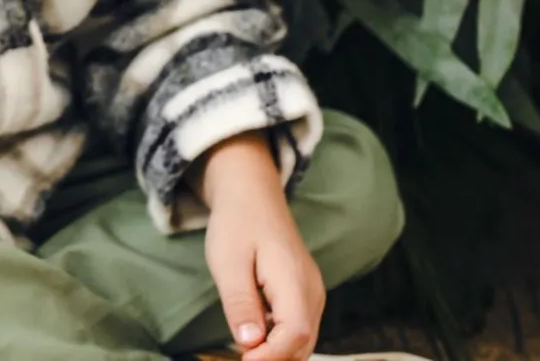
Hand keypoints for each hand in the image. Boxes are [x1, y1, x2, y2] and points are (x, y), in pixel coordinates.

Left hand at [198, 134, 324, 360]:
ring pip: (302, 340)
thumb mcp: (227, 262)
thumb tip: (250, 344)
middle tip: (238, 356)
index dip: (270, 356)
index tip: (243, 360)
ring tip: (244, 345)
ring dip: (275, 351)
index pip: (294, 334)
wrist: (252, 195)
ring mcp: (312, 294)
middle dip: (273, 358)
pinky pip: (298, 327)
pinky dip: (278, 339)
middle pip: (302, 344)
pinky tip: (253, 331)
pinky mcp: (305, 295)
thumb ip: (240, 304)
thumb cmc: (237, 224)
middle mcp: (312, 292)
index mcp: (295, 281)